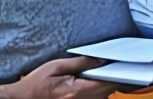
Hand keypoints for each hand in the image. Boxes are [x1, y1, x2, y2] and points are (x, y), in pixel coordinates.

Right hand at [0, 56, 119, 97]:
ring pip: (104, 95)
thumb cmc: (34, 85)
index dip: (116, 71)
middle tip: (99, 67)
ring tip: (85, 77)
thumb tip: (101, 58)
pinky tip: (83, 85)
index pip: (109, 82)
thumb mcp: (55, 67)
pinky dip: (94, 91)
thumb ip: (81, 62)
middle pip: (109, 89)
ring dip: (101, 85)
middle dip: (108, 77)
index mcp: (77, 91)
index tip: (118, 62)